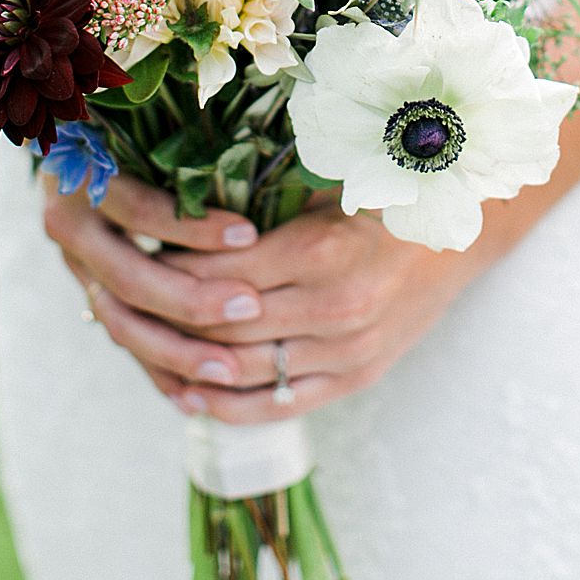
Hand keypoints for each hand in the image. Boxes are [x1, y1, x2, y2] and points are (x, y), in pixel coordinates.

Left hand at [45, 172, 476, 420]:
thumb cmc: (387, 187)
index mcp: (323, 250)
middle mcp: (334, 310)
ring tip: (135, 341)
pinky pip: (275, 405)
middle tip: (113, 292)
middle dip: (161, 313)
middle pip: (222, 326)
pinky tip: (183, 390)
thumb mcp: (329, 174)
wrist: (467, 230)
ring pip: (241, 372)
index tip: (129, 246)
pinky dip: (223, 404)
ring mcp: (345, 353)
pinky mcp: (352, 379)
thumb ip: (264, 188)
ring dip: (181, 363)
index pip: (220, 271)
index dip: (168, 264)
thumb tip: (180, 184)